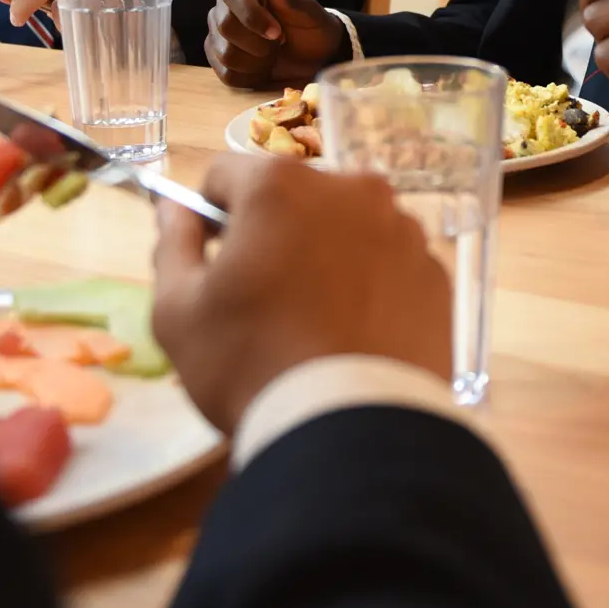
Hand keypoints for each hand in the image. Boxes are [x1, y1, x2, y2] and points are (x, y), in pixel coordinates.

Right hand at [150, 155, 449, 434]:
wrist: (354, 432)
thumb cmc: (252, 364)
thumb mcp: (178, 312)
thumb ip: (173, 245)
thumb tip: (174, 210)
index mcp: (280, 185)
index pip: (224, 175)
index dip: (209, 216)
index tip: (212, 262)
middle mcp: (350, 189)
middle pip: (294, 199)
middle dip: (274, 234)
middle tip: (264, 301)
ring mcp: (402, 230)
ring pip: (346, 229)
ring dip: (326, 257)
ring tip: (315, 324)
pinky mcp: (435, 274)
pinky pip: (388, 266)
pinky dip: (370, 287)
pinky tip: (356, 336)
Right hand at [204, 0, 343, 89]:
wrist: (314, 55)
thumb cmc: (312, 27)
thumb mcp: (310, 14)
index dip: (252, 15)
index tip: (277, 32)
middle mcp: (226, 4)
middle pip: (225, 25)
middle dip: (258, 43)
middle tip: (279, 43)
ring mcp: (218, 31)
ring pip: (225, 53)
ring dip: (256, 62)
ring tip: (273, 54)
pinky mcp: (218, 57)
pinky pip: (226, 74)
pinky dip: (251, 76)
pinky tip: (264, 68)